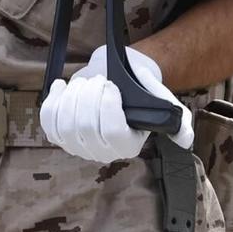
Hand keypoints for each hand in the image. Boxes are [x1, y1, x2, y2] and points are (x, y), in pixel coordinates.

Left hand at [39, 47, 190, 163]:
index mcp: (128, 146)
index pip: (110, 132)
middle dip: (89, 94)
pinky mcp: (60, 134)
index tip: (111, 84)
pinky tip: (62, 85)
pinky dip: (52, 100)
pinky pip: (48, 122)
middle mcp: (101, 152)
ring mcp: (78, 146)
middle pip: (85, 126)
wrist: (120, 80)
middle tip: (100, 79)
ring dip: (73, 95)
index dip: (107, 105)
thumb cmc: (141, 91)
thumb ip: (180, 122)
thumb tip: (184, 141)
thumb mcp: (166, 103)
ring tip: (86, 82)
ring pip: (65, 123)